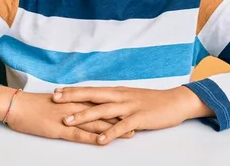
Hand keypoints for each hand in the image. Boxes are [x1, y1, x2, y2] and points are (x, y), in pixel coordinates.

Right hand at [5, 91, 134, 144]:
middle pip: (104, 112)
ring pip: (96, 124)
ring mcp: (68, 118)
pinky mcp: (59, 129)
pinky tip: (104, 142)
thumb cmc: (33, 104)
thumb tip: (83, 106)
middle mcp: (75, 106)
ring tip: (131, 133)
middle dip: (123, 117)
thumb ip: (70, 103)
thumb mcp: (56, 102)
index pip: (101, 102)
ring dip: (114, 129)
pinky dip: (92, 138)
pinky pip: (78, 134)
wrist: (16, 105)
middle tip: (141, 121)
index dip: (118, 106)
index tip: (133, 109)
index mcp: (75, 99)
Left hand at [52, 86, 213, 144]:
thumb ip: (114, 102)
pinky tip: (100, 140)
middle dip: (72, 98)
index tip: (56, 91)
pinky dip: (110, 133)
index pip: (91, 90)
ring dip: (85, 116)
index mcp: (117, 91)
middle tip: (54, 99)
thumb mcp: (129, 98)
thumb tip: (97, 104)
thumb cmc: (151, 101)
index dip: (73, 90)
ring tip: (69, 122)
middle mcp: (120, 96)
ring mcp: (129, 107)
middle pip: (92, 96)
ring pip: (103, 111)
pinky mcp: (139, 118)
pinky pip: (121, 126)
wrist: (174, 101)